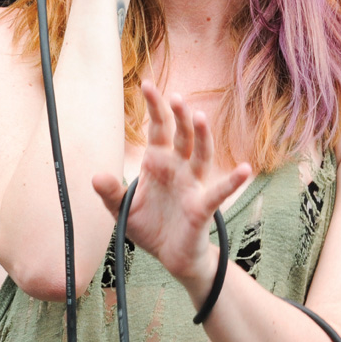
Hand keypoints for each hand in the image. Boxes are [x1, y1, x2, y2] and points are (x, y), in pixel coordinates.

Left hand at [92, 81, 251, 291]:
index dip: (155, 108)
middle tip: (175, 97)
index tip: (147, 84)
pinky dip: (232, 181)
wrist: (170, 257)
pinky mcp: (202, 207)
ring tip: (200, 117)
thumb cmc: (149, 227)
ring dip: (202, 137)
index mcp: (158, 163)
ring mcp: (193, 185)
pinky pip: (219, 192)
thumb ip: (111, 192)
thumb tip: (96, 176)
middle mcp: (178, 168)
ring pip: (200, 155)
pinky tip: (244, 169)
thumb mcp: (123, 210)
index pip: (159, 129)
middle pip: (182, 136)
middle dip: (178, 116)